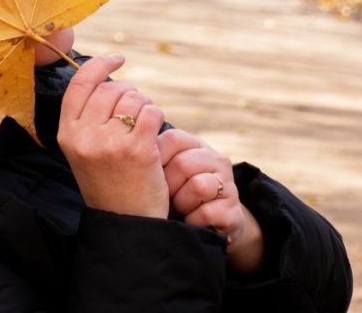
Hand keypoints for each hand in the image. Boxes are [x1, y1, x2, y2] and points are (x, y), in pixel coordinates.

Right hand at [57, 55, 167, 217]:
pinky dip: (157, 118)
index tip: (118, 59)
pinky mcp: (137, 149)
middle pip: (111, 89)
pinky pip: (152, 113)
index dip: (99, 65)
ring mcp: (110, 143)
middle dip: (129, 94)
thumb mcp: (84, 150)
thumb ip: (88, 116)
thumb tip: (108, 76)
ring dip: (145, 107)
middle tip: (135, 114)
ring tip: (144, 129)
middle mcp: (84, 136)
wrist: (126, 224)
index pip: (80, 84)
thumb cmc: (109, 182)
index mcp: (67, 134)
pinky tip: (154, 135)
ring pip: (134, 99)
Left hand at [158, 129, 264, 273]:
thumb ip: (153, 155)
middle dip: (167, 186)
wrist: (208, 225)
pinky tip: (190, 221)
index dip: (155, 157)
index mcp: (196, 146)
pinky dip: (193, 220)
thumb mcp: (165, 173)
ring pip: (198, 186)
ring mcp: (228, 185)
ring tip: (179, 208)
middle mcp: (216, 160)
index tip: (149, 175)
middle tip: (164, 196)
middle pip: (183, 164)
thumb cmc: (176, 195)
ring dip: (181, 203)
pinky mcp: (233, 211)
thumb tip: (127, 137)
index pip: (173, 138)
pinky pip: (206, 212)